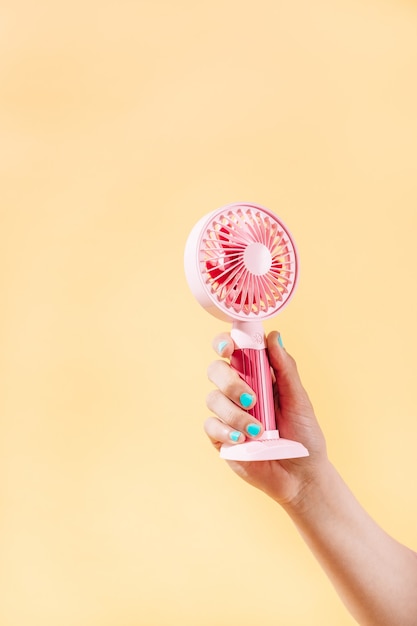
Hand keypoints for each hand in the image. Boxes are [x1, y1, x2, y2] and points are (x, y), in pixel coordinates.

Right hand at [205, 331, 327, 507]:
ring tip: (258, 430)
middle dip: (230, 381)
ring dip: (235, 413)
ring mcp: (227, 414)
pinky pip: (211, 425)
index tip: (228, 347)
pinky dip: (227, 430)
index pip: (233, 352)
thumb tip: (274, 336)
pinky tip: (244, 439)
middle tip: (251, 398)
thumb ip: (285, 368)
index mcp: (256, 377)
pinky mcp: (221, 437)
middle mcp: (238, 392)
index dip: (225, 343)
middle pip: (216, 371)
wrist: (302, 475)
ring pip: (213, 398)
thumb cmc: (304, 435)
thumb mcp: (299, 399)